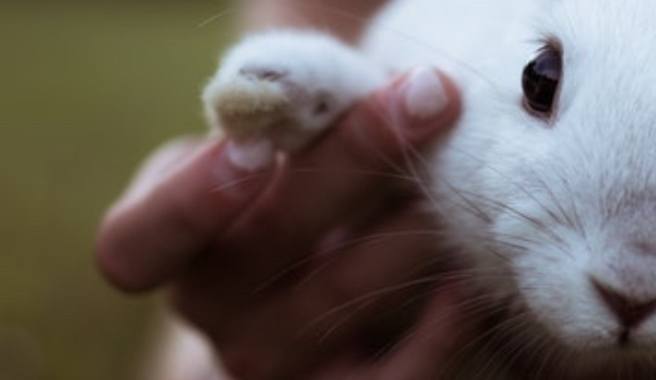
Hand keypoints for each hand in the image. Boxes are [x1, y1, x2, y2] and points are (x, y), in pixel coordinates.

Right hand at [96, 68, 469, 378]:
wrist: (313, 276)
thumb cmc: (288, 188)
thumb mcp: (265, 151)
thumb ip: (286, 126)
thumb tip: (364, 96)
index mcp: (164, 243)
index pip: (140, 243)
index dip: (193, 199)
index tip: (259, 144)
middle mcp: (209, 310)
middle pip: (273, 240)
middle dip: (358, 158)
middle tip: (429, 102)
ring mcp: (271, 362)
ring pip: (346, 294)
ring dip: (413, 228)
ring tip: (458, 181)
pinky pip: (396, 377)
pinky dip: (441, 327)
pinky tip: (465, 281)